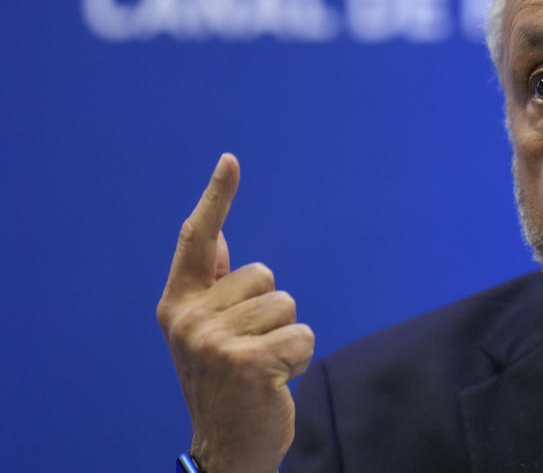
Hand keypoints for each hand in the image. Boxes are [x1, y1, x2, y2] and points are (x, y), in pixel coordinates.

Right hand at [157, 153, 314, 472]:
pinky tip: (276, 382)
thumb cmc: (224, 384)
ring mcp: (215, 342)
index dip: (216, 198)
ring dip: (285, 337)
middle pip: (265, 276)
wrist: (225, 448)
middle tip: (250, 351)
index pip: (197, 241)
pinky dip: (299, 359)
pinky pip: (302, 336)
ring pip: (286, 305)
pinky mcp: (247, 363)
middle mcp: (189, 319)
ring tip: (261, 367)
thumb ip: (212, 286)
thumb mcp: (207, 333)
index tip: (231, 160)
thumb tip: (220, 236)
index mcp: (178, 306)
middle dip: (270, 312)